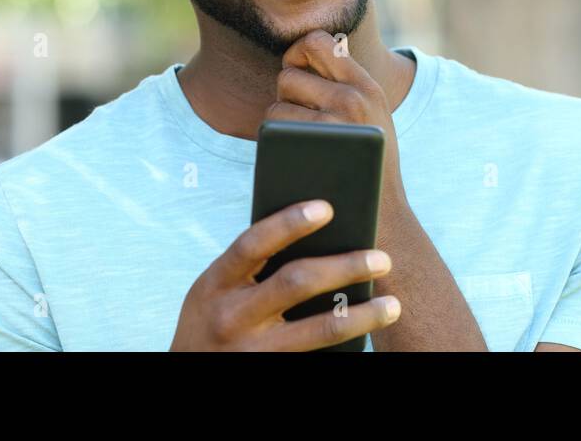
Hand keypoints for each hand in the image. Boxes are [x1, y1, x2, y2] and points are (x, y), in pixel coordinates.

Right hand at [169, 199, 400, 350]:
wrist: (187, 374)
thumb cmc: (214, 317)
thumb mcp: (218, 289)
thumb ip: (255, 264)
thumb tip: (322, 230)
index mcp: (215, 282)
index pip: (253, 243)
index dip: (289, 223)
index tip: (327, 207)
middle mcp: (231, 316)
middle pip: (296, 282)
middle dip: (345, 266)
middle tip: (383, 258)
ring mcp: (251, 351)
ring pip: (319, 331)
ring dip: (362, 316)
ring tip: (393, 304)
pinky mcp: (270, 372)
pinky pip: (316, 355)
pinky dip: (347, 343)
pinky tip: (371, 334)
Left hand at [267, 30, 405, 206]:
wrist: (383, 214)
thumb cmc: (370, 166)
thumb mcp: (373, 115)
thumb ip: (348, 84)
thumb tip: (307, 54)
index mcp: (367, 86)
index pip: (317, 42)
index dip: (297, 53)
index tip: (299, 74)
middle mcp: (352, 97)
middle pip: (288, 74)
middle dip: (286, 95)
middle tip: (301, 118)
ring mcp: (332, 122)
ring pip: (276, 102)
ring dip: (279, 121)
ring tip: (301, 142)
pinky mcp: (312, 145)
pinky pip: (272, 125)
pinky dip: (273, 140)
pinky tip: (293, 155)